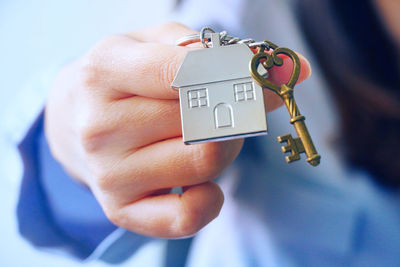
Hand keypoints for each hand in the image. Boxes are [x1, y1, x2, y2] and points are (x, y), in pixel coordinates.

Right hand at [45, 22, 310, 237]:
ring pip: (207, 161)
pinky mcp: (122, 211)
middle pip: (203, 120)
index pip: (181, 73)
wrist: (75, 120)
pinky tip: (203, 180)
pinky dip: (212, 197)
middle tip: (228, 103)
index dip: (235, 73)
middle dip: (234, 109)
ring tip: (207, 136)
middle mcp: (99, 128)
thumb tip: (294, 72)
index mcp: (103, 73)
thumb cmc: (126, 79)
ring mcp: (109, 175)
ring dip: (226, 146)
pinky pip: (189, 216)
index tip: (261, 75)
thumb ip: (219, 51)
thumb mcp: (157, 45)